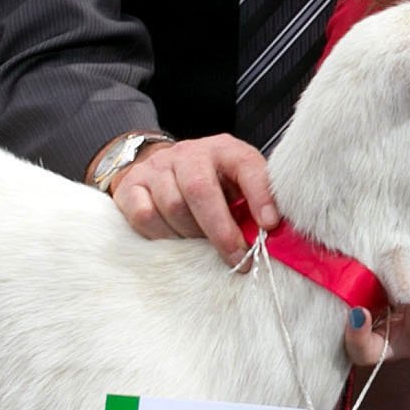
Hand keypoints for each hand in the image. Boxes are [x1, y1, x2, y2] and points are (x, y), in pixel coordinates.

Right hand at [110, 133, 277, 255]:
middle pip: (200, 190)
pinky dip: (162, 236)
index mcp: (225, 150)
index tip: (270, 226)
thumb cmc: (212, 183)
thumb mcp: (239, 185)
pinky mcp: (131, 186)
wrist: (165, 167)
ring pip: (172, 206)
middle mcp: (190, 154)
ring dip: (191, 236)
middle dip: (221, 231)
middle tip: (238, 259)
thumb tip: (278, 239)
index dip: (260, 195)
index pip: (247, 165)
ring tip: (202, 247)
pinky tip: (175, 241)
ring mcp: (157, 168)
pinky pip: (144, 216)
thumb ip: (254, 205)